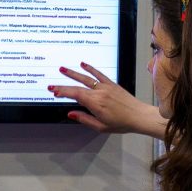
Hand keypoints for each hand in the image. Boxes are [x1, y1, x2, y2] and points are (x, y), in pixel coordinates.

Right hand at [50, 62, 166, 137]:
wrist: (139, 116)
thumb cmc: (122, 123)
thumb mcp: (101, 127)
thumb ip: (84, 119)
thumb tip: (71, 114)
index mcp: (96, 104)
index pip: (75, 95)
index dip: (63, 92)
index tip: (54, 91)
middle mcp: (100, 93)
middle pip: (78, 87)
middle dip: (63, 86)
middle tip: (52, 85)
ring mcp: (106, 87)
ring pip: (86, 78)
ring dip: (73, 73)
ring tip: (62, 69)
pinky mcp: (112, 84)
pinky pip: (99, 74)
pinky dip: (91, 68)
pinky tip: (83, 64)